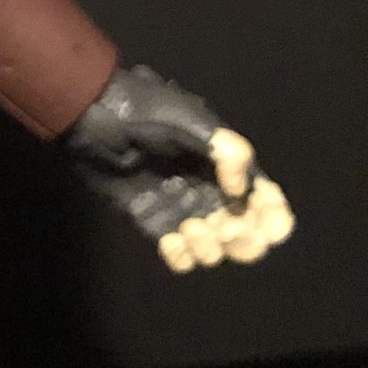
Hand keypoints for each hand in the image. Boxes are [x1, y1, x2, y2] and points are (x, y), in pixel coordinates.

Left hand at [64, 64, 293, 272]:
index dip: (274, 217)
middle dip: (244, 239)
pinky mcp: (156, 223)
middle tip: (222, 226)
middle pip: (248, 233)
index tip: (263, 222)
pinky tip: (170, 239)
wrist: (93, 118)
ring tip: (189, 227)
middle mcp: (210, 191)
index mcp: (225, 165)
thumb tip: (242, 191)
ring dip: (211, 247)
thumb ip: (226, 152)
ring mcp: (183, 209)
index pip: (265, 200)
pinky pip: (181, 256)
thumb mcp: (190, 120)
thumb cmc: (143, 111)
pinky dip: (181, 256)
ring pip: (216, 249)